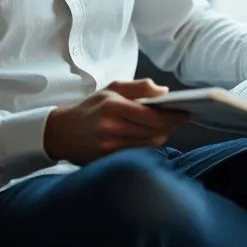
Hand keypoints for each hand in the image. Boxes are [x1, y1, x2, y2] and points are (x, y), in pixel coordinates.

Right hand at [43, 78, 186, 165]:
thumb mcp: (112, 89)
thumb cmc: (91, 108)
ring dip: (162, 136)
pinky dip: (149, 145)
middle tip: (179, 119)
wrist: (61, 132)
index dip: (172, 116)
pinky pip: (138, 154)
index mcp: (113, 107)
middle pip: (154, 133)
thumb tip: (164, 92)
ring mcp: (109, 147)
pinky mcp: (108, 160)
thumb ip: (139, 87)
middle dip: (171, 126)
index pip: (152, 116)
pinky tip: (152, 137)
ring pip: (148, 145)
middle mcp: (111, 129)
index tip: (184, 112)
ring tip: (167, 127)